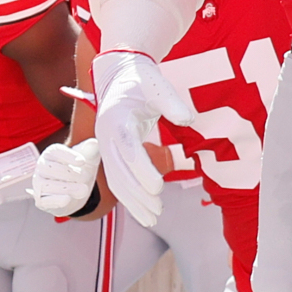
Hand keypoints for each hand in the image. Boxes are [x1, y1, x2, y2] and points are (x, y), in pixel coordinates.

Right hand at [30, 139, 102, 216]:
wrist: (77, 192)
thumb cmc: (80, 170)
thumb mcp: (89, 159)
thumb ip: (90, 150)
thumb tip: (93, 142)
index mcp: (52, 153)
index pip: (55, 151)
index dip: (68, 156)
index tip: (82, 161)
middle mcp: (42, 166)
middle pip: (52, 168)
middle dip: (71, 173)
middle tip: (86, 177)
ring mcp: (39, 183)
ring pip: (47, 185)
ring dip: (67, 188)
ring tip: (83, 190)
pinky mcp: (40, 200)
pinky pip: (45, 200)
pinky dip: (56, 200)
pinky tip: (68, 199)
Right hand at [90, 50, 199, 225]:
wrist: (117, 73)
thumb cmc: (141, 79)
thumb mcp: (158, 84)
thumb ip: (171, 102)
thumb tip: (187, 119)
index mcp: (117, 119)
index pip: (129, 151)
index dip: (142, 170)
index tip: (158, 188)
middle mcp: (105, 135)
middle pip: (118, 172)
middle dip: (137, 195)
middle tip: (157, 213)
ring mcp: (104, 144)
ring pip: (115, 179)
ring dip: (132, 201)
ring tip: (151, 219)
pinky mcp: (109, 150)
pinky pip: (116, 177)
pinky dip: (128, 194)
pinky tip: (142, 207)